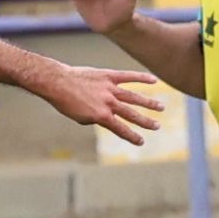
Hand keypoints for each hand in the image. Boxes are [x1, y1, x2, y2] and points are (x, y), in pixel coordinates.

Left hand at [41, 65, 163, 143]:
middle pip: (132, 114)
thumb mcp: (80, 118)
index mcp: (102, 116)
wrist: (57, 82)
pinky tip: (153, 80)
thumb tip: (105, 117)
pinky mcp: (108, 76)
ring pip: (134, 97)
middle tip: (157, 126)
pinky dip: (141, 78)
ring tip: (161, 107)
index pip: (121, 129)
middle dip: (146, 122)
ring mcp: (110, 89)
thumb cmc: (65, 102)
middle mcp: (109, 103)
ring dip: (149, 103)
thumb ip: (96, 119)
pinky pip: (128, 77)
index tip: (141, 141)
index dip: (132, 136)